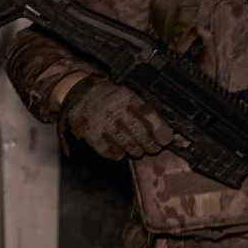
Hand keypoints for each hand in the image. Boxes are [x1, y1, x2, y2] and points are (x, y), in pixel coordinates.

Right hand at [60, 79, 174, 159]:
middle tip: (154, 147)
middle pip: (142, 136)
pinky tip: (120, 149)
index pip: (150, 118)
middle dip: (152, 145)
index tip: (167, 139)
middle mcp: (117, 112)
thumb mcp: (128, 94)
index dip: (162, 132)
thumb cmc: (109, 94)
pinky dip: (118, 153)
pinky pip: (112, 153)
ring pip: (129, 147)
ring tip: (138, 149)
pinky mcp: (94, 137)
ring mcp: (104, 126)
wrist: (79, 94)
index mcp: (128, 98)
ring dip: (137, 150)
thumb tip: (168, 129)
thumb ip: (145, 109)